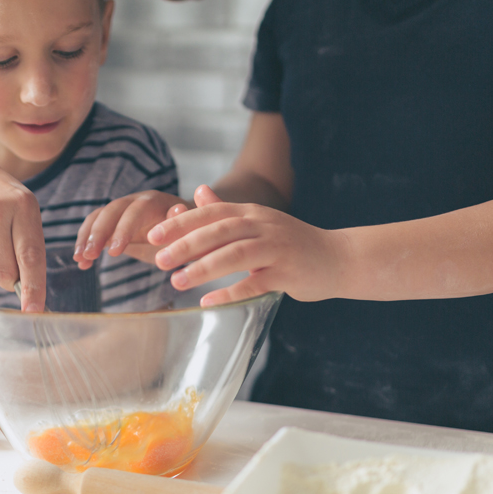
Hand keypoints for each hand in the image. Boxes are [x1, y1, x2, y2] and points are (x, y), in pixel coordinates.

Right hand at [73, 190, 190, 268]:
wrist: (183, 232)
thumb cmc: (187, 235)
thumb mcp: (187, 234)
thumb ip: (182, 223)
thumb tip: (178, 210)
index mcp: (155, 202)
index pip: (136, 210)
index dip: (123, 229)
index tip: (114, 253)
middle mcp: (136, 201)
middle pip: (111, 211)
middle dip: (98, 233)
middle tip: (89, 256)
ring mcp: (122, 210)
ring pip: (99, 217)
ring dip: (86, 237)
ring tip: (80, 259)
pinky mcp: (113, 222)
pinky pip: (94, 228)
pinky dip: (85, 243)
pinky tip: (81, 263)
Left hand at [148, 185, 348, 305]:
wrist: (339, 258)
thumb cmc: (292, 244)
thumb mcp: (259, 222)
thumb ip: (227, 210)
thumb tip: (198, 191)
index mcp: (253, 213)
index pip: (211, 213)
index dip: (181, 223)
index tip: (153, 235)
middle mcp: (264, 226)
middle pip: (220, 231)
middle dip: (186, 245)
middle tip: (159, 260)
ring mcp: (277, 249)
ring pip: (235, 254)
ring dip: (203, 268)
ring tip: (177, 281)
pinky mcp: (288, 274)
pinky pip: (255, 283)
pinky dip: (230, 293)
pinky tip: (208, 302)